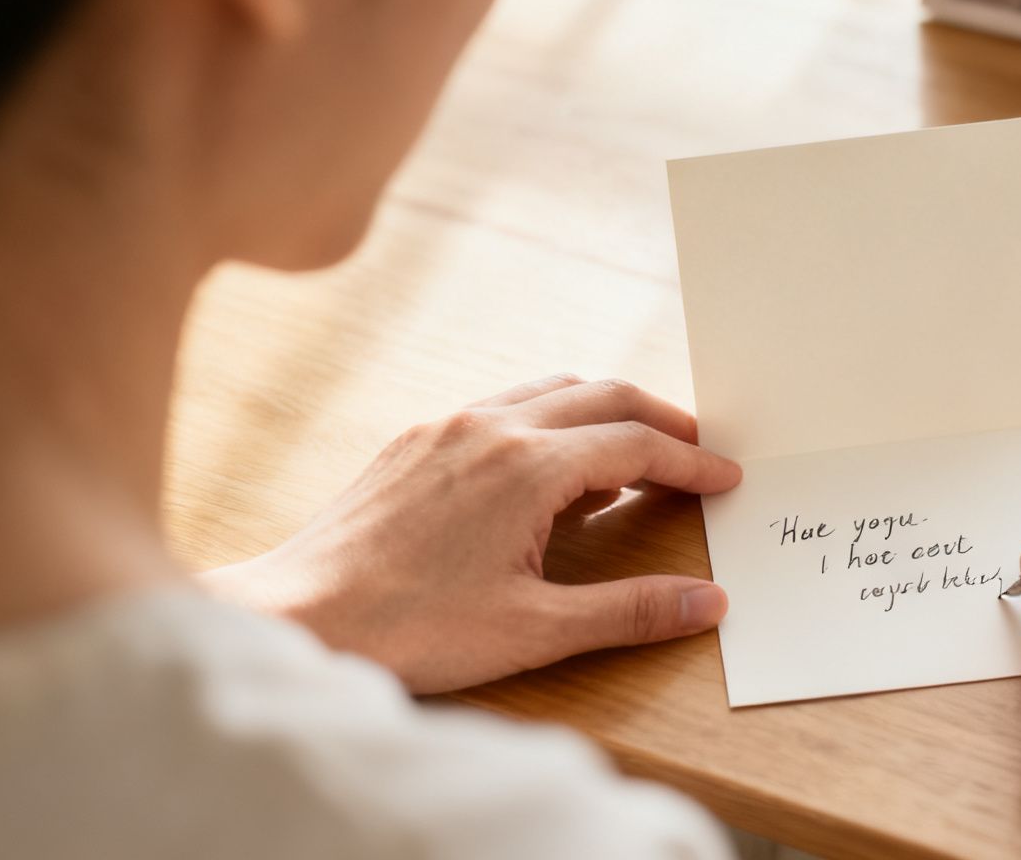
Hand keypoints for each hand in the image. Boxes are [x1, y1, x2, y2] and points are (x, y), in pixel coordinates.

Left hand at [201, 374, 741, 693]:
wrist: (294, 617)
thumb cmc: (405, 629)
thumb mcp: (533, 630)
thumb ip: (630, 610)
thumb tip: (708, 602)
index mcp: (526, 466)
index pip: (636, 444)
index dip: (691, 462)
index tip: (726, 479)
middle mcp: (489, 427)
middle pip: (602, 395)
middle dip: (660, 419)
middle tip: (698, 451)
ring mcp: (446, 427)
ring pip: (550, 390)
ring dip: (603, 412)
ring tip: (634, 455)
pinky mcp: (413, 441)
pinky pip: (503, 406)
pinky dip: (550, 420)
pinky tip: (551, 469)